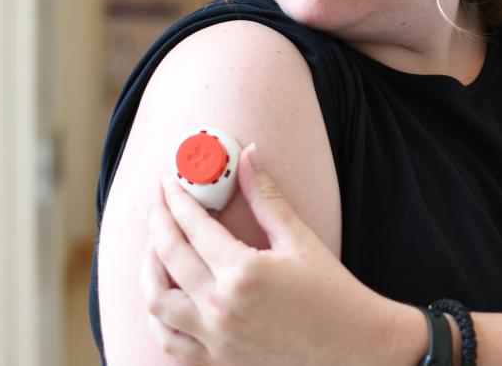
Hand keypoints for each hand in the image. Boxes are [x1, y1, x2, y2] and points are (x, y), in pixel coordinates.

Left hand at [142, 144, 397, 364]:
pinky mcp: (217, 360)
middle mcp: (221, 307)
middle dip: (159, 219)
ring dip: (149, 268)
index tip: (169, 180)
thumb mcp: (300, 240)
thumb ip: (267, 198)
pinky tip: (164, 295)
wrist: (353, 347)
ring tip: (155, 246)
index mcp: (243, 272)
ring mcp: (215, 338)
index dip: (178, 198)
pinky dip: (158, 317)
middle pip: (169, 255)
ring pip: (157, 302)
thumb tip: (249, 156)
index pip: (194, 226)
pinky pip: (170, 341)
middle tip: (160, 199)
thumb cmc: (332, 294)